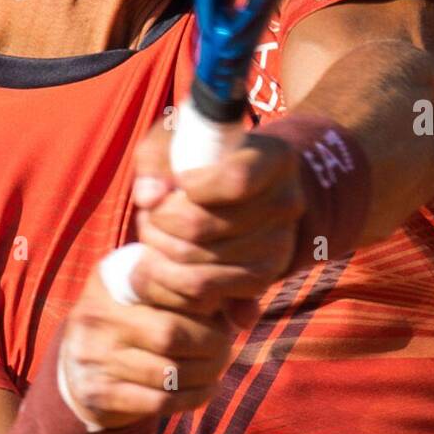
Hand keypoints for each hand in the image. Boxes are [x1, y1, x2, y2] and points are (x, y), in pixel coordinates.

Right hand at [60, 263, 234, 430]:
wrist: (80, 362)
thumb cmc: (135, 317)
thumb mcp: (154, 292)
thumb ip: (200, 292)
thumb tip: (249, 314)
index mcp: (112, 277)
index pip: (168, 285)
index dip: (203, 300)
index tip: (220, 311)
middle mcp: (96, 314)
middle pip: (171, 333)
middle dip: (210, 345)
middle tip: (227, 346)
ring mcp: (92, 356)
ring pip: (167, 372)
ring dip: (205, 374)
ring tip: (218, 367)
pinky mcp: (98, 393)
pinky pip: (158, 401)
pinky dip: (191, 399)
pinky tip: (205, 389)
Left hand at [123, 117, 305, 323]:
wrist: (237, 189)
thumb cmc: (201, 156)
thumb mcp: (178, 140)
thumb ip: (157, 158)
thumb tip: (149, 197)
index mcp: (275, 157)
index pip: (235, 180)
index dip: (192, 187)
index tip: (176, 183)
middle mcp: (286, 202)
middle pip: (205, 227)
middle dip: (158, 224)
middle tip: (147, 216)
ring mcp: (279, 245)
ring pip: (201, 270)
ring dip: (159, 256)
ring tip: (151, 237)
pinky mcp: (264, 278)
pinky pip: (206, 294)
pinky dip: (171, 284)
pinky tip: (162, 264)